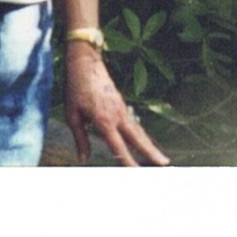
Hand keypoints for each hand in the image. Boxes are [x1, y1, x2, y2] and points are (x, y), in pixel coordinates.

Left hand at [64, 46, 168, 167]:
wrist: (85, 63)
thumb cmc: (76, 88)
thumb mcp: (72, 115)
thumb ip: (80, 138)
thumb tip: (84, 158)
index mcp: (104, 120)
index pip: (118, 146)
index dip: (127, 161)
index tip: (136, 173)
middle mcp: (117, 116)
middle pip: (138, 138)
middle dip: (152, 153)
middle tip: (165, 165)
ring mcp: (122, 109)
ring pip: (139, 131)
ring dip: (150, 145)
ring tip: (161, 158)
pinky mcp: (122, 105)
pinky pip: (134, 124)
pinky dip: (142, 136)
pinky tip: (145, 143)